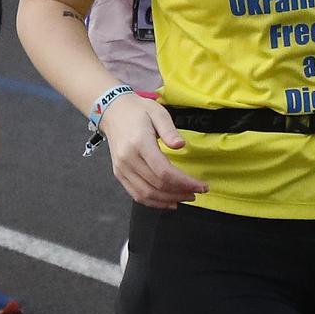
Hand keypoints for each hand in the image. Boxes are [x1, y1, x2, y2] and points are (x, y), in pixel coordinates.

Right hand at [100, 93, 207, 208]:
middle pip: (157, 186)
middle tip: (197, 191)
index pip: (164, 172)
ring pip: (147, 194)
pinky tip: (168, 201)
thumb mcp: (158, 112)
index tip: (201, 185)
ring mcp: (122, 169)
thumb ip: (170, 130)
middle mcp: (128, 159)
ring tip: (185, 197)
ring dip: (169, 200)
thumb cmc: (138, 111)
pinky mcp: (119, 174)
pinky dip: (153, 202)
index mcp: (139, 143)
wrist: (113, 111)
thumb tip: (181, 145)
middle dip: (180, 192)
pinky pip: (136, 194)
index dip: (184, 182)